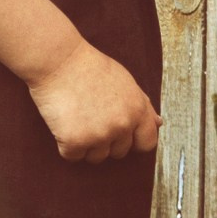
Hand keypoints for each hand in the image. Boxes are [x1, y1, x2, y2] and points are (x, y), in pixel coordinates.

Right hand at [24, 39, 159, 163]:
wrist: (58, 60)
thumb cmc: (89, 67)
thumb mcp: (125, 81)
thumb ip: (143, 104)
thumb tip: (158, 123)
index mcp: (137, 110)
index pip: (147, 143)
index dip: (133, 141)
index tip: (120, 134)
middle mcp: (122, 125)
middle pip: (119, 152)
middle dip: (106, 140)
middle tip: (90, 117)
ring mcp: (99, 135)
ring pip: (96, 157)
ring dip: (85, 144)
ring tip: (76, 118)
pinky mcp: (75, 141)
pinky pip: (72, 156)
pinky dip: (65, 144)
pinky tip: (63, 123)